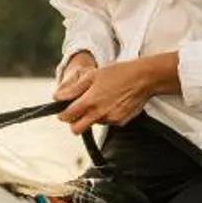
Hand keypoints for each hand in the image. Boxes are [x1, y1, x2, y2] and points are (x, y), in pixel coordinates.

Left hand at [60, 52, 181, 134]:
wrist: (144, 78)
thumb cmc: (119, 73)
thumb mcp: (93, 76)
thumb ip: (74, 89)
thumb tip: (57, 97)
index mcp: (89, 102)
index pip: (67, 117)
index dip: (62, 114)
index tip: (64, 110)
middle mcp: (99, 114)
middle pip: (77, 130)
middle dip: (74, 122)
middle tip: (77, 111)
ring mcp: (110, 120)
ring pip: (93, 124)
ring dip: (92, 116)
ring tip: (101, 99)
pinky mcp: (120, 122)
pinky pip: (107, 122)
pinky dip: (106, 115)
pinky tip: (112, 102)